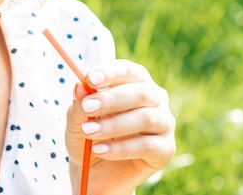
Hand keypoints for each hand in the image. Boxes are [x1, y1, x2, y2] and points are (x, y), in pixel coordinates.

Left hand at [65, 59, 175, 194]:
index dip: (110, 73)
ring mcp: (164, 123)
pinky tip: (99, 149)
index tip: (90, 79)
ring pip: (145, 118)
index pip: (128, 70)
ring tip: (88, 132)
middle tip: (87, 107)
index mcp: (134, 82)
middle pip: (140, 92)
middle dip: (111, 99)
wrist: (96, 172)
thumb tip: (80, 87)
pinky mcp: (165, 149)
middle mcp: (154, 98)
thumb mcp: (76, 120)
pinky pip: (146, 145)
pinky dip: (119, 148)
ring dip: (113, 125)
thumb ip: (79, 104)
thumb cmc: (88, 136)